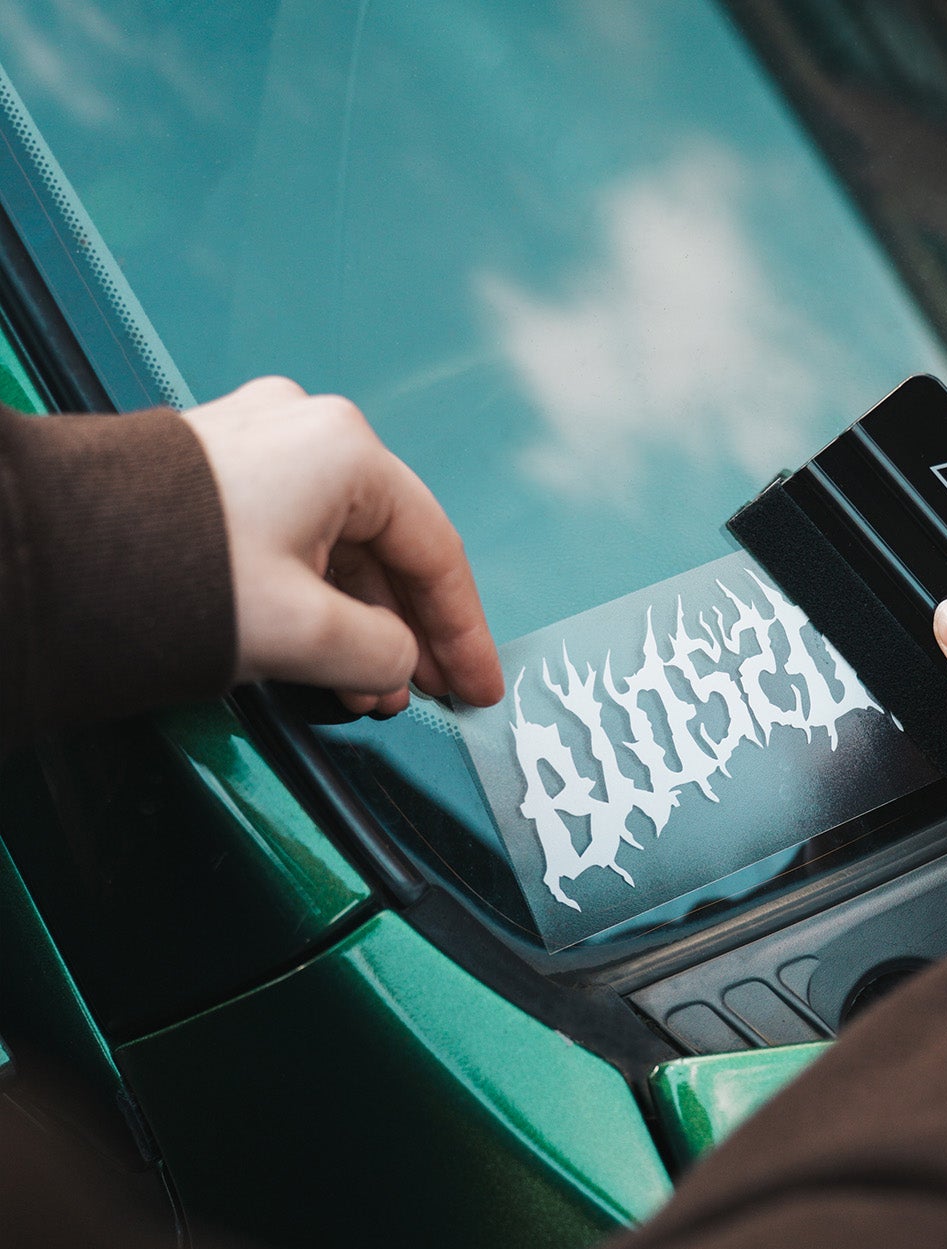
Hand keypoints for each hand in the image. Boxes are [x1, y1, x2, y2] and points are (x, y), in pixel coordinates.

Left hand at [183, 378, 503, 715]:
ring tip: (367, 692)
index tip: (479, 684)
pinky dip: (318, 599)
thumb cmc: (171, 574)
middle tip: (427, 696)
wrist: (44, 556)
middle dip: (408, 634)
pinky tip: (324, 652)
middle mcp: (307, 432)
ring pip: (341, 548)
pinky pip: (295, 540)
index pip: (435, 552)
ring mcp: (258, 447)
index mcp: (345, 451)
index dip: (465, 631)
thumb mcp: (306, 632)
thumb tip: (401, 665)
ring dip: (362, 624)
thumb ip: (383, 654)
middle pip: (388, 549)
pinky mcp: (217, 473)